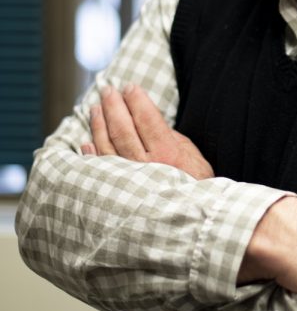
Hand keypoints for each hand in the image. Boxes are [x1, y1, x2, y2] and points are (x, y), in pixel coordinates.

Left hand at [81, 84, 213, 180]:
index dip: (137, 101)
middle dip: (114, 106)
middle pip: (123, 130)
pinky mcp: (118, 193)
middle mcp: (146, 166)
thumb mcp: (195, 159)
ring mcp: (129, 181)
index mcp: (168, 155)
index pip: (147, 119)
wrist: (190, 222)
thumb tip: (150, 123)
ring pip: (107, 147)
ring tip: (95, 108)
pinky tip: (87, 141)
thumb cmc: (197, 188)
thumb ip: (174, 139)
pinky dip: (91, 154)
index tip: (130, 87)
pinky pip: (100, 170)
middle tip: (108, 90)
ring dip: (99, 125)